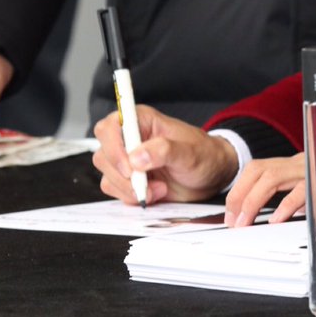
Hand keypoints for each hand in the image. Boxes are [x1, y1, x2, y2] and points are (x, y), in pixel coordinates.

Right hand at [92, 105, 236, 204]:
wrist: (211, 176)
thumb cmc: (204, 156)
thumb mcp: (190, 153)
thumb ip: (165, 151)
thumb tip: (136, 157)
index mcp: (141, 120)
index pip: (110, 127)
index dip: (114, 148)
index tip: (130, 167)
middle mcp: (129, 138)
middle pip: (104, 154)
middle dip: (123, 175)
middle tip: (147, 184)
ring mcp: (126, 159)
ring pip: (107, 175)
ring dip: (129, 189)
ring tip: (159, 189)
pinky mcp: (127, 179)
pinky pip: (114, 190)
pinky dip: (131, 196)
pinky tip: (155, 194)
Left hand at [225, 154, 306, 226]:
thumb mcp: (308, 192)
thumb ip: (290, 201)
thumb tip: (264, 219)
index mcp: (291, 165)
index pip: (256, 170)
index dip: (238, 190)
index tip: (230, 214)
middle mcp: (298, 164)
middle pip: (259, 171)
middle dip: (239, 195)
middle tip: (232, 221)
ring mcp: (310, 169)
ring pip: (273, 177)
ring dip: (253, 202)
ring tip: (245, 222)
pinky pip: (301, 191)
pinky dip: (285, 205)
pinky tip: (276, 219)